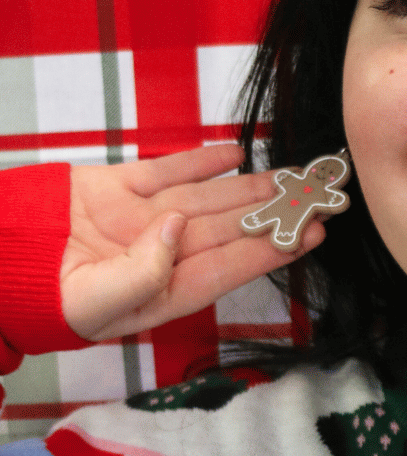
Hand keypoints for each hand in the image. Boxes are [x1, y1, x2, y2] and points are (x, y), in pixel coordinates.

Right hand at [61, 144, 325, 340]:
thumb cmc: (36, 299)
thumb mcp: (92, 302)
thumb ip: (142, 273)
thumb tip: (178, 228)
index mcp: (163, 289)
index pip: (231, 266)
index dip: (274, 249)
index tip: (314, 234)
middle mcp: (162, 252)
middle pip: (230, 228)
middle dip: (276, 213)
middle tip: (322, 197)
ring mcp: (140, 217)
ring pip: (208, 197)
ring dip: (250, 184)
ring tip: (291, 174)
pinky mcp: (115, 187)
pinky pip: (166, 170)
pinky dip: (199, 160)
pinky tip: (236, 153)